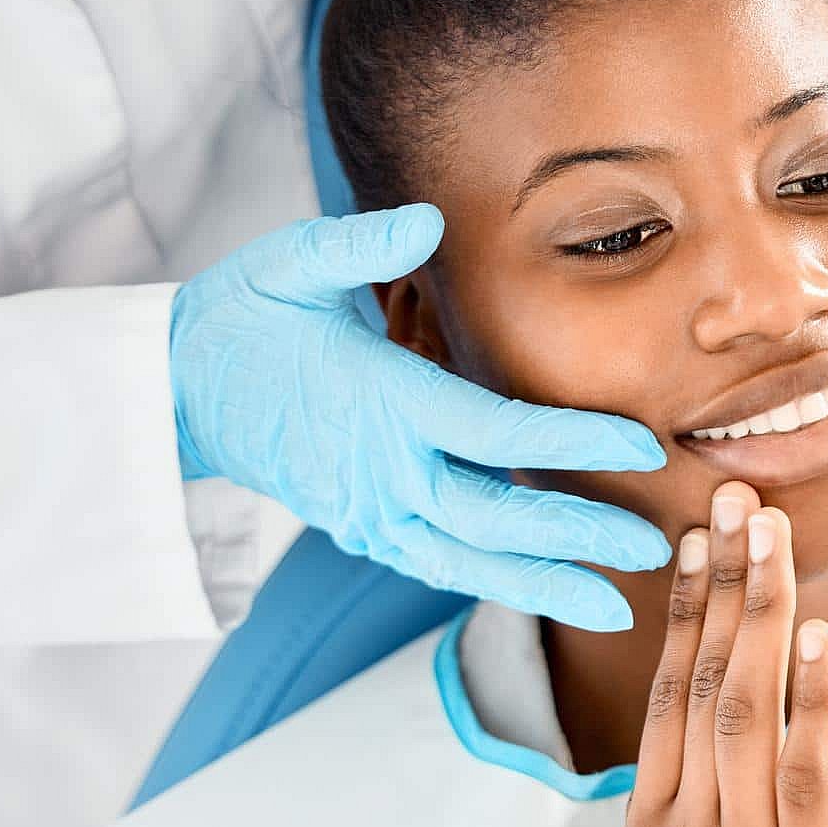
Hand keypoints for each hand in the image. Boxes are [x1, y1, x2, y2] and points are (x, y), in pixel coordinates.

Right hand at [169, 205, 668, 628]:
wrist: (172, 391)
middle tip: (655, 551)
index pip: (496, 433)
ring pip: (468, 561)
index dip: (573, 442)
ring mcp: (370, 511)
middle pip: (494, 518)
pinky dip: (494, 582)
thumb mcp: (286, 264)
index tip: (642, 444)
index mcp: (382, 402)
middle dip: (577, 538)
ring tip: (616, 606)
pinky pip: (438, 565)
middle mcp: (382, 471)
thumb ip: (356, 245)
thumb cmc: (241, 318)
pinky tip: (550, 590)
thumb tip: (425, 220)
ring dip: (544, 585)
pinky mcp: (363, 530)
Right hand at [611, 481, 827, 826]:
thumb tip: (695, 764)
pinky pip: (806, 777)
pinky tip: (819, 644)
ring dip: (761, 618)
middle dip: (721, 586)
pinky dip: (813, 703)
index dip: (677, 616)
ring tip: (771, 540)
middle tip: (735, 504)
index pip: (660, 699)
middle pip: (701, 685)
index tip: (692, 547)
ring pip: (746, 713)